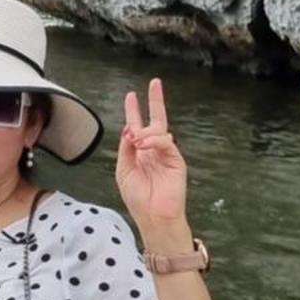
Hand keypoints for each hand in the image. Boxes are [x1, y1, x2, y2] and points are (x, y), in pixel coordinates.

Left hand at [116, 79, 188, 232]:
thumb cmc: (137, 198)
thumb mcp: (123, 170)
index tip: (131, 96)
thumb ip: (125, 148)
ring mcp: (166, 155)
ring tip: (135, 139)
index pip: (137, 127)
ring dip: (144, 131)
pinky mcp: (176, 161)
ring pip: (158, 131)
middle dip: (155, 101)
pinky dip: (153, 141)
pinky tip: (143, 145)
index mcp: (140, 152)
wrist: (153, 217)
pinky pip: (166, 142)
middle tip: (155, 83)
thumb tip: (129, 129)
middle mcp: (153, 150)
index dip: (134, 111)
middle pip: (156, 120)